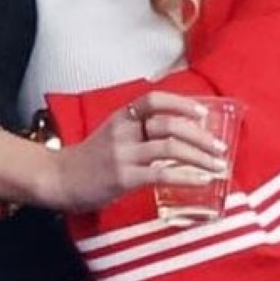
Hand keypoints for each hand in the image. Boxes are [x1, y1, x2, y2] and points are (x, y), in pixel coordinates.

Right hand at [48, 92, 226, 211]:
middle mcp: (124, 131)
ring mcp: (123, 154)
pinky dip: (185, 176)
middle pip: (168, 124)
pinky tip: (200, 181)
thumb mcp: (112, 134)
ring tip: (217, 166)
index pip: (154, 99)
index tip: (203, 114)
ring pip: (169, 148)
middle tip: (219, 147)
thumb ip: (138, 129)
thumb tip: (176, 132)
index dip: (181, 104)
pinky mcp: (123, 178)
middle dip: (199, 135)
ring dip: (199, 157)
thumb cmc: (90, 159)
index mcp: (122, 117)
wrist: (60, 178)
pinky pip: (161, 174)